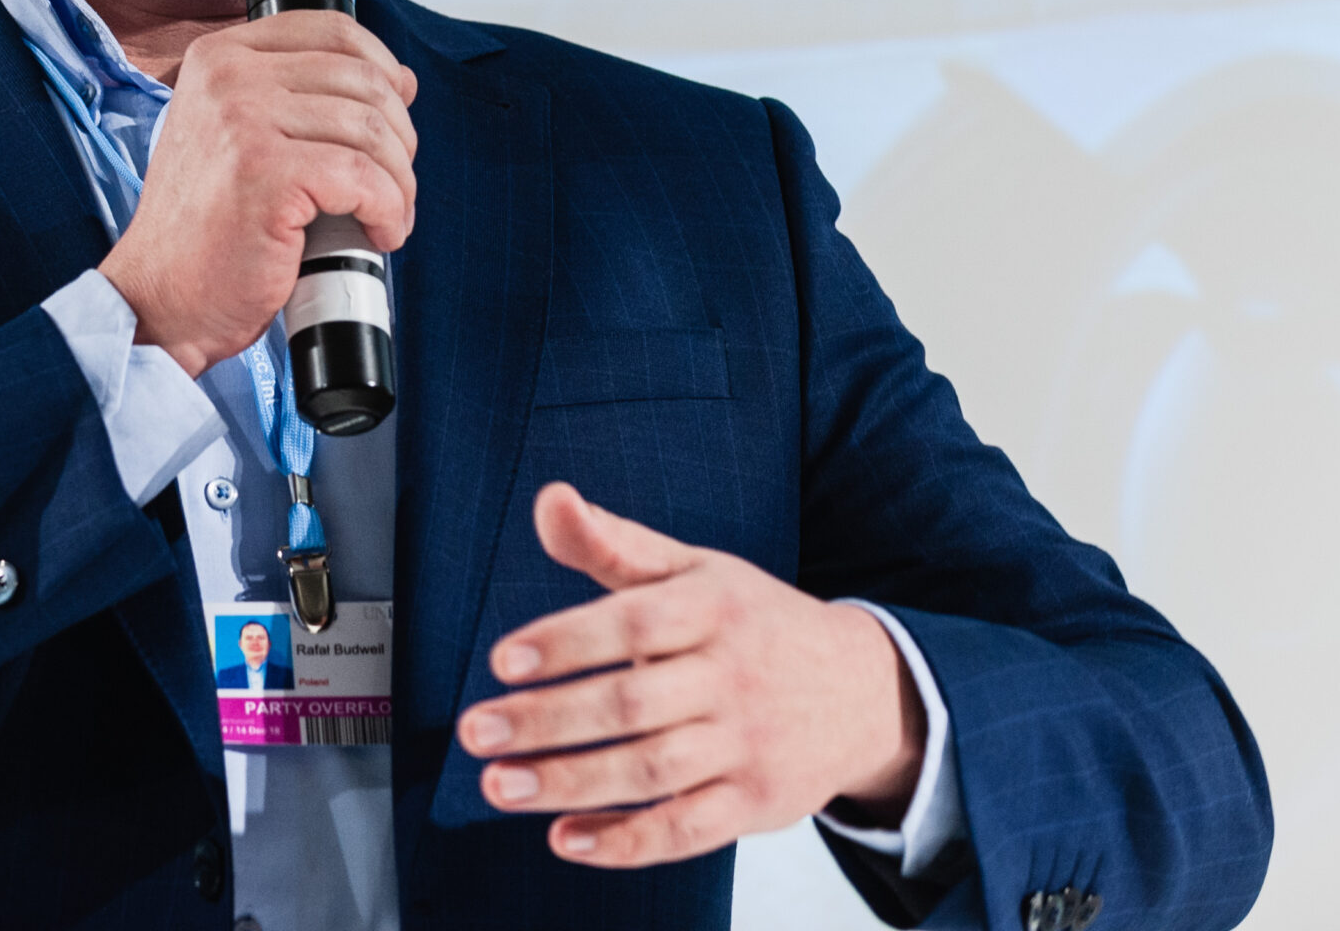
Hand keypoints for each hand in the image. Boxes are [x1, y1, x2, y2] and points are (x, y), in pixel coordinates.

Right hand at [99, 12, 416, 374]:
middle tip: (392, 184)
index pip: (333, 30)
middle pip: (363, 81)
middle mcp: (229, 77)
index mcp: (220, 57)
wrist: (160, 295)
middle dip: (398, 138)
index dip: (384, 68)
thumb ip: (300, 99)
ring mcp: (244, 121)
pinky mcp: (266, 174)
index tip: (398, 110)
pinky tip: (379, 232)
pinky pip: (364, 179)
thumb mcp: (237, 136)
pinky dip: (388, 210)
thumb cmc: (203, 229)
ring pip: (371, 131)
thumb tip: (399, 83)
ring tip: (386, 216)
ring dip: (398, 183)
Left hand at [457, 482, 924, 867]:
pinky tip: (566, 838)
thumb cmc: (753, 622)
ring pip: (651, 770)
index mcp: (713, 608)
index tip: (503, 660)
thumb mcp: (695, 571)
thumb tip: (549, 498)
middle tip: (475, 732)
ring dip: (570, 783)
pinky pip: (687, 830)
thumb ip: (615, 543)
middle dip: (547, 720)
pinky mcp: (755, 804)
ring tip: (499, 785)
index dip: (567, 641)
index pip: (634, 621)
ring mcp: (746, 744)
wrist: (865, 692)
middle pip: (631, 702)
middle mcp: (732, 676)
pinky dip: (626, 841)